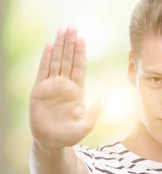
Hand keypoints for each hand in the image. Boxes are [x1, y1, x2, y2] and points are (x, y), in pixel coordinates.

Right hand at [29, 26, 102, 150]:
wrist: (51, 142)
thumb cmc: (70, 135)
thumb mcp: (87, 124)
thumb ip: (96, 111)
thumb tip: (106, 97)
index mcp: (77, 91)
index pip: (79, 67)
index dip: (80, 53)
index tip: (82, 38)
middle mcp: (64, 85)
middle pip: (68, 60)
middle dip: (70, 44)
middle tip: (72, 27)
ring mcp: (51, 86)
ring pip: (56, 61)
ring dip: (59, 46)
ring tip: (61, 31)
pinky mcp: (39, 90)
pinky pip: (43, 71)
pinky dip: (46, 58)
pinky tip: (49, 46)